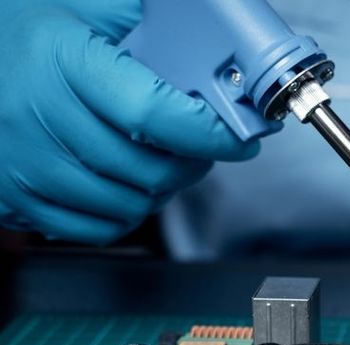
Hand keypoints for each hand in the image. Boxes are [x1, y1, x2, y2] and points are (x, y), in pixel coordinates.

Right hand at [0, 0, 259, 244]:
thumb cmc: (24, 27)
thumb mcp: (85, 6)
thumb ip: (147, 21)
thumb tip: (216, 41)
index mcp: (63, 60)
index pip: (154, 113)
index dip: (209, 133)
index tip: (238, 138)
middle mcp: (38, 115)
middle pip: (149, 169)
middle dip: (194, 164)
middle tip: (203, 148)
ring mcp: (24, 163)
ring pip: (129, 205)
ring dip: (163, 191)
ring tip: (164, 162)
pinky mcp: (12, 197)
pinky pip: (96, 228)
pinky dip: (126, 214)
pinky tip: (128, 185)